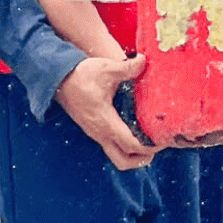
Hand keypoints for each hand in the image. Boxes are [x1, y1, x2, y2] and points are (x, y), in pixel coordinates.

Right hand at [54, 54, 158, 170]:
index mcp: (106, 122)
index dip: (150, 147)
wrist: (58, 79)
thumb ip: (127, 68)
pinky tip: (136, 131)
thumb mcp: (106, 69)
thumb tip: (144, 62)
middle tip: (157, 146)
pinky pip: (112, 146)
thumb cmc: (81, 75)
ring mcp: (96, 133)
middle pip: (123, 161)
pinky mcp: (94, 129)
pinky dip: (125, 146)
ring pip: (117, 155)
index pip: (130, 145)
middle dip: (142, 159)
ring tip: (150, 142)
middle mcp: (100, 133)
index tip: (164, 140)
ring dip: (134, 155)